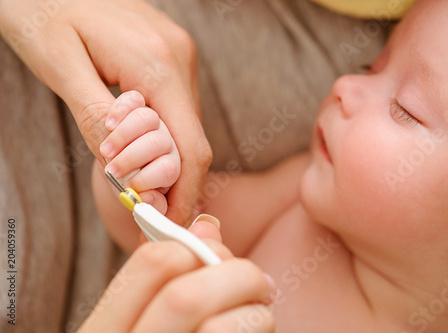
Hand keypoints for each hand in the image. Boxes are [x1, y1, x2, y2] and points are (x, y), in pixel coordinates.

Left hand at [0, 0, 211, 224]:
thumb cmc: (42, 8)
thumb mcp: (60, 66)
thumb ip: (96, 119)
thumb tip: (124, 172)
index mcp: (157, 63)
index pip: (191, 146)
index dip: (184, 194)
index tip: (163, 223)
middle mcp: (179, 58)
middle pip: (194, 140)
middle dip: (171, 181)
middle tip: (140, 207)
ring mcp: (179, 54)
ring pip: (187, 125)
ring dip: (164, 158)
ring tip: (129, 174)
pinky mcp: (172, 55)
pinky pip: (178, 107)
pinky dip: (162, 135)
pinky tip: (135, 142)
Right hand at [78, 217, 275, 331]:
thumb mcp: (140, 324)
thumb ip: (169, 278)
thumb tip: (208, 227)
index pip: (152, 263)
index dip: (195, 247)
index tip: (216, 255)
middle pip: (189, 294)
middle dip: (238, 274)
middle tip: (259, 282)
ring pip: (224, 329)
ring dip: (257, 314)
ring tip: (261, 316)